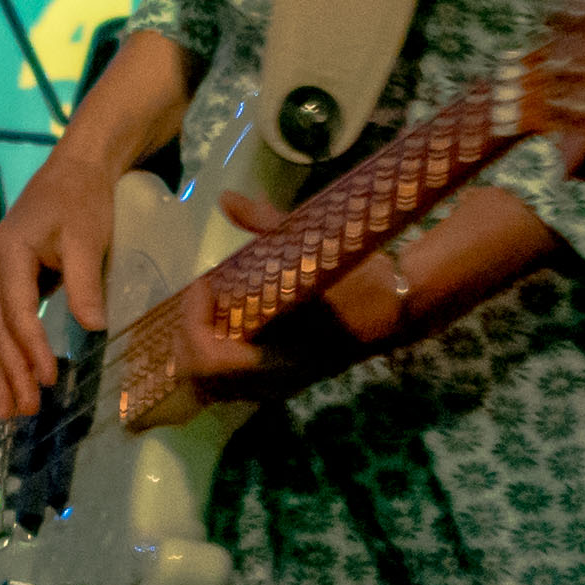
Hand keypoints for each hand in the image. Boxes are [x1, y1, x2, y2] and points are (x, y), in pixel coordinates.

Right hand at [0, 146, 118, 418]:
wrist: (77, 167)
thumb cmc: (83, 198)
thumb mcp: (87, 236)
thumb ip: (84, 282)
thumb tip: (92, 327)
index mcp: (9, 254)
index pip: (17, 312)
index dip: (32, 348)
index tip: (49, 377)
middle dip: (10, 372)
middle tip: (25, 410)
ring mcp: (0, 275)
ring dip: (1, 372)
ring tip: (9, 411)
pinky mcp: (11, 281)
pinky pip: (2, 324)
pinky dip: (5, 355)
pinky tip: (10, 381)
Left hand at [162, 193, 381, 403]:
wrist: (397, 308)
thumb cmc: (358, 282)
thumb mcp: (313, 248)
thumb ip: (265, 226)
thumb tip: (226, 198)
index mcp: (279, 359)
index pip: (210, 360)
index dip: (193, 321)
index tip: (205, 282)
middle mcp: (272, 381)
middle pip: (200, 378)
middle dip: (187, 334)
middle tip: (200, 295)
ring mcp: (275, 386)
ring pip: (212, 384)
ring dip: (199, 344)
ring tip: (210, 306)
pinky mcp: (280, 381)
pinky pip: (230, 381)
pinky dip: (215, 352)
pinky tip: (226, 318)